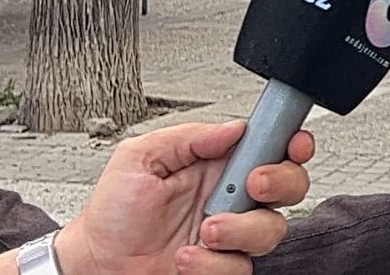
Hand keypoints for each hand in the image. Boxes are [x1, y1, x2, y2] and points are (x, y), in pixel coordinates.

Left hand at [56, 121, 314, 274]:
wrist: (95, 263)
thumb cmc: (113, 213)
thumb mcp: (139, 158)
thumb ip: (187, 137)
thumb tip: (232, 129)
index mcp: (219, 165)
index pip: (272, 147)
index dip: (293, 142)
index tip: (293, 143)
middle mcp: (231, 198)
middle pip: (291, 185)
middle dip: (281, 182)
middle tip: (251, 186)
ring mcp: (231, 235)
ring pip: (272, 229)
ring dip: (240, 229)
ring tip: (204, 230)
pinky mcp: (223, 267)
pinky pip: (241, 267)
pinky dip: (213, 264)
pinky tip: (186, 258)